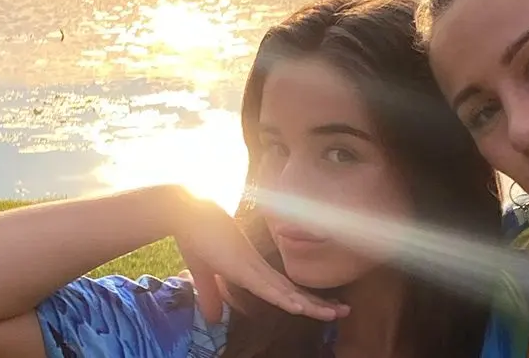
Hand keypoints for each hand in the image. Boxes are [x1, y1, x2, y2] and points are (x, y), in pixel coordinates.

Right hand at [160, 187, 348, 320]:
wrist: (184, 210)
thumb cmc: (195, 236)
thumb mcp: (203, 274)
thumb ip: (210, 295)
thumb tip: (213, 319)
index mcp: (251, 268)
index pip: (284, 289)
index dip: (303, 301)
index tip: (323, 308)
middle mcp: (258, 267)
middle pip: (293, 291)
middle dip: (318, 304)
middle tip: (344, 311)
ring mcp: (252, 266)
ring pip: (287, 292)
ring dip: (311, 305)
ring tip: (335, 314)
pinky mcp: (242, 266)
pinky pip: (267, 287)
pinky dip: (284, 298)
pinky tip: (300, 308)